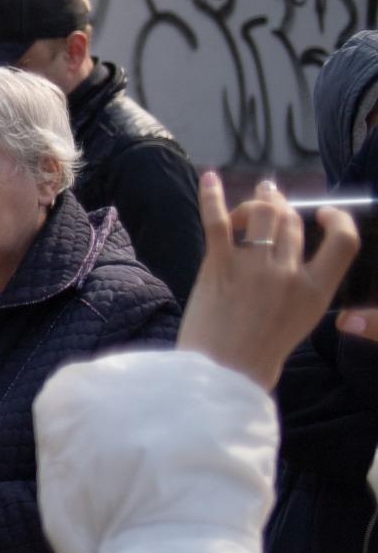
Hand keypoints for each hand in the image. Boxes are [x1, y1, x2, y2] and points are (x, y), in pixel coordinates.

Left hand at [180, 174, 352, 391]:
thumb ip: (302, 286)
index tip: (323, 215)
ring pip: (262, 214)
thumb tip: (294, 257)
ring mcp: (254, 267)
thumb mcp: (300, 320)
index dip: (337, 219)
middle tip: (272, 200)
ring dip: (258, 200)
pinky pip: (217, 221)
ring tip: (256, 195)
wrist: (222, 373)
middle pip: (292, 222)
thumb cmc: (260, 352)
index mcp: (316, 290)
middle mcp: (289, 273)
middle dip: (283, 207)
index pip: (344, 241)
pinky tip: (208, 178)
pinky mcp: (218, 265)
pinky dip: (212, 196)